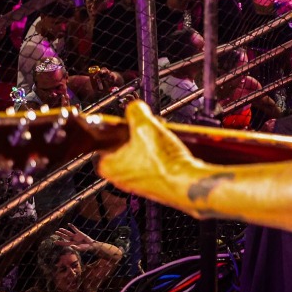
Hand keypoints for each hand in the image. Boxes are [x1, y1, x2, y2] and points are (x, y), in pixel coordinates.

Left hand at [51, 224, 95, 251]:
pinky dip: (72, 226)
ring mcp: (76, 236)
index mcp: (72, 244)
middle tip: (55, 232)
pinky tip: (68, 224)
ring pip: (69, 233)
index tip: (54, 241)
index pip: (64, 243)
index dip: (59, 242)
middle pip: (65, 237)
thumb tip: (71, 246)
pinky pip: (75, 229)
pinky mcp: (79, 233)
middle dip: (60, 235)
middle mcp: (73, 240)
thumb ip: (76, 248)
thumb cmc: (86, 248)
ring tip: (60, 228)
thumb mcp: (81, 249)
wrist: (91, 245)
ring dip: (64, 230)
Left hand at [96, 101, 217, 217]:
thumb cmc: (164, 163)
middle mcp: (120, 178)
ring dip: (151, 142)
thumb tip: (134, 107)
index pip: (104, 140)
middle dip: (138, 133)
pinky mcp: (155, 184)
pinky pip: (153, 163)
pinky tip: (170, 148)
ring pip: (141, 153)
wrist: (188, 183)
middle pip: (125, 145)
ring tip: (162, 136)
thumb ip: (135, 111)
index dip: (118, 127)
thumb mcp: (145, 125)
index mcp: (108, 166)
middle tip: (149, 127)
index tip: (130, 121)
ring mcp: (138, 182)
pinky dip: (160, 154)